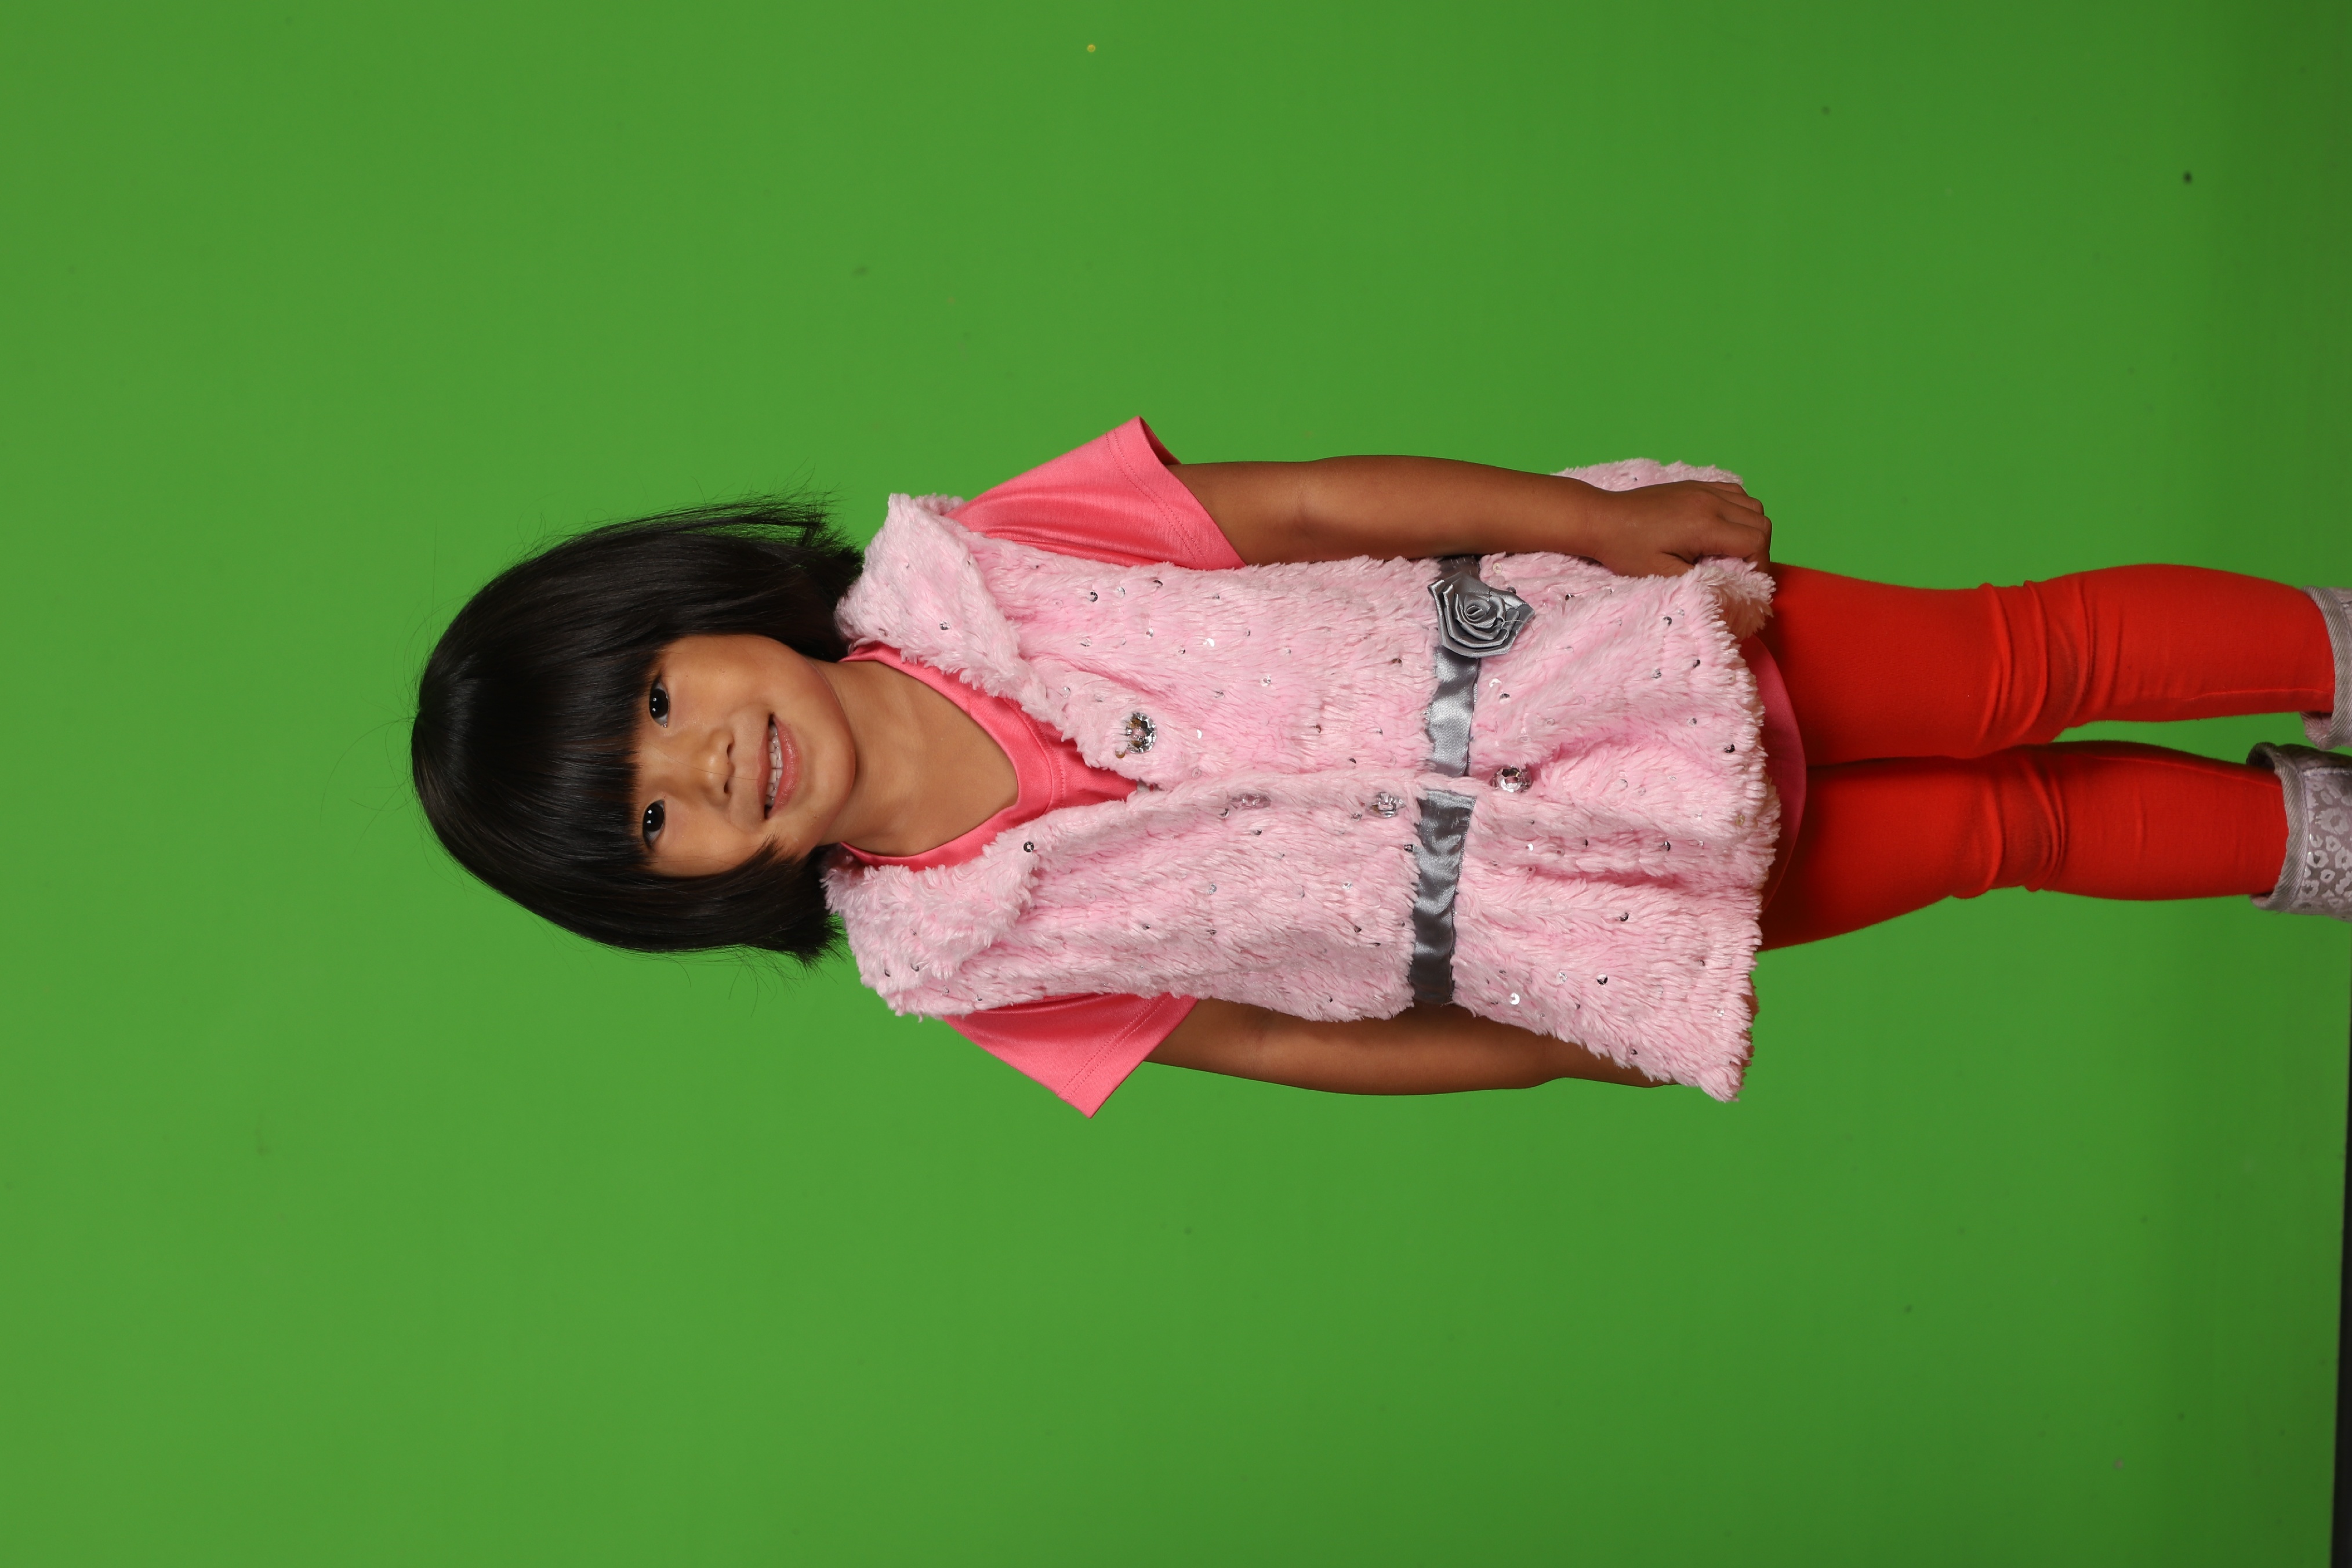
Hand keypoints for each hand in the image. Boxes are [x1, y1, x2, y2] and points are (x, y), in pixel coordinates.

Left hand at [1579, 480, 1770, 576]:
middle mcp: (1710, 501)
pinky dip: (1739, 510)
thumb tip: (1732, 581)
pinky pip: (1734, 491)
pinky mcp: (1695, 485)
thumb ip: (1701, 578)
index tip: (1747, 580)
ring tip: (1733, 549)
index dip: (1759, 564)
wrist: (1601, 518)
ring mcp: (1704, 489)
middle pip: (1761, 522)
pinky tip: (1723, 527)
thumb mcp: (1661, 574)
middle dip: (1759, 548)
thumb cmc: (1626, 549)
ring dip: (1751, 528)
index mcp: (1704, 524)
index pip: (1756, 540)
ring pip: (1752, 504)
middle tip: (1742, 568)